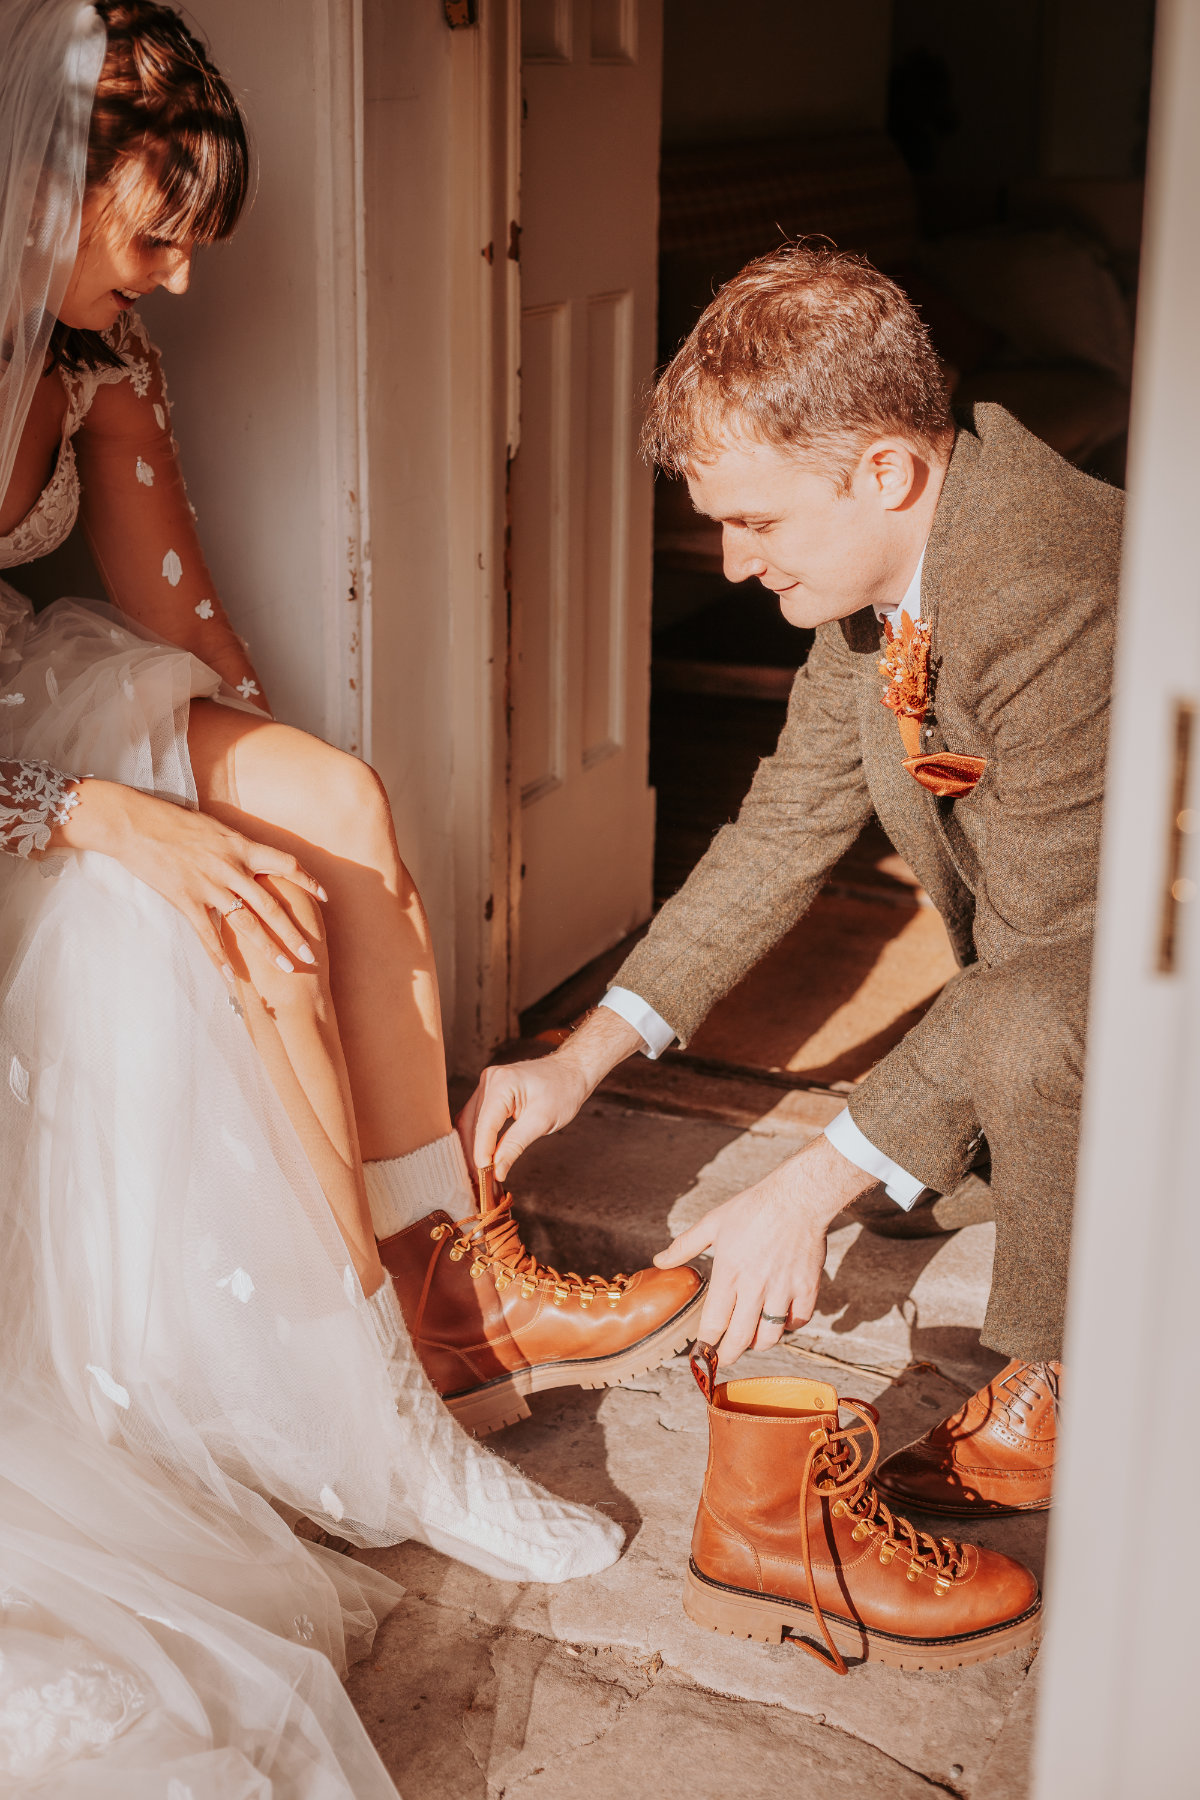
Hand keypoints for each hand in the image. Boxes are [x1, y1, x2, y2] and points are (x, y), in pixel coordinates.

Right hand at [55, 778, 324, 975]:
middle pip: (271, 905)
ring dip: (268, 949)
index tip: (324, 897)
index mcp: (241, 846)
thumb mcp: (214, 828)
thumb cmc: (172, 821)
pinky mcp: (186, 899)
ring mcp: (209, 885)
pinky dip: (220, 957)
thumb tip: (252, 854)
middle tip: (310, 955)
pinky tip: (231, 976)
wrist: (135, 823)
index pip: (285, 864)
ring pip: (246, 924)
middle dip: (293, 933)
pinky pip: (207, 934)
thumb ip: (236, 846)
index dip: (307, 880)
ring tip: (285, 968)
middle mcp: (231, 867)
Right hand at [457, 1007, 642, 1179]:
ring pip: (471, 1120)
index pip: (484, 1125)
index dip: (482, 1153)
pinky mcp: (491, 1089)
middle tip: (482, 1180)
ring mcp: (489, 1083)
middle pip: (472, 1123)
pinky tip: (484, 1154)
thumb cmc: (563, 1091)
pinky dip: (480, 1135)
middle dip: (475, 1152)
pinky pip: (478, 1115)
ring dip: (474, 1145)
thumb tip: (497, 1170)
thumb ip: (515, 1146)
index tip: (484, 1176)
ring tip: (482, 1172)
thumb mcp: (541, 1122)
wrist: (572, 1071)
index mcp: (502, 1083)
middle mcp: (490, 1080)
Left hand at [654, 1134, 873, 1363]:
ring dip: (759, 1344)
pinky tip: (780, 1320)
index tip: (700, 1354)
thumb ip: (684, 1245)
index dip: (705, 1343)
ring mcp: (783, 1289)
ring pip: (771, 1335)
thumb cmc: (753, 1208)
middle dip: (729, 1356)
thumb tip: (659, 1261)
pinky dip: (788, 1327)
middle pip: (741, 1338)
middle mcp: (755, 1286)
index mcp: (729, 1272)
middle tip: (723, 1359)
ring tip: (752, 1340)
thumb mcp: (713, 1222)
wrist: (797, 1197)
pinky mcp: (807, 1287)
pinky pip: (798, 1321)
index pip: (713, 1321)